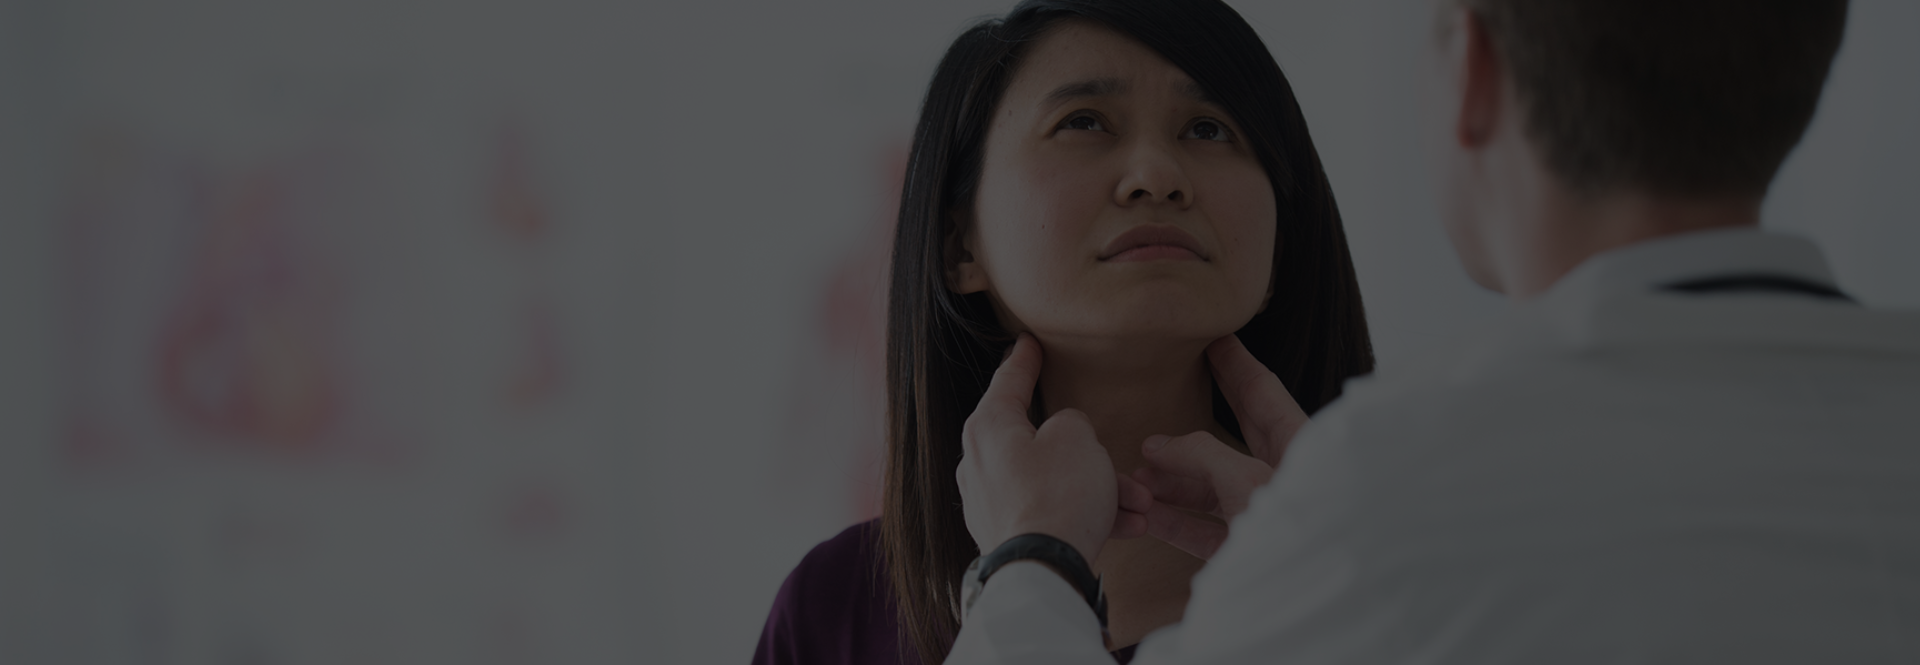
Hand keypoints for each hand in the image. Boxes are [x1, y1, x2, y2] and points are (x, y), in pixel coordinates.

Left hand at [956, 333, 1145, 563]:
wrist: (1044, 571)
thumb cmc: (1057, 496)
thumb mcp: (1076, 437)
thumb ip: (1072, 422)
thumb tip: (1067, 434)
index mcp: (988, 428)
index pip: (1008, 381)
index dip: (1024, 359)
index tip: (1028, 342)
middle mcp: (981, 463)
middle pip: (1042, 441)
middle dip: (1091, 453)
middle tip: (1119, 458)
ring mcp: (993, 502)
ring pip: (1056, 482)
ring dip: (1101, 489)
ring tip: (1141, 502)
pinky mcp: (1008, 534)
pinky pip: (1053, 513)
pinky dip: (1088, 514)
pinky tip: (1128, 524)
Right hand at [1128, 334, 1309, 559]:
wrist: (1315, 599)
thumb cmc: (1299, 530)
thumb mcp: (1247, 480)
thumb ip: (1201, 456)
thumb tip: (1158, 446)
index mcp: (1300, 447)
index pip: (1262, 392)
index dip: (1235, 365)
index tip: (1216, 339)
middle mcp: (1284, 478)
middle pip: (1233, 437)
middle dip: (1193, 422)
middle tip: (1169, 391)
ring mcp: (1266, 515)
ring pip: (1213, 488)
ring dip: (1173, 481)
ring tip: (1138, 475)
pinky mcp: (1249, 551)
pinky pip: (1206, 529)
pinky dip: (1176, 521)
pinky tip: (1149, 514)